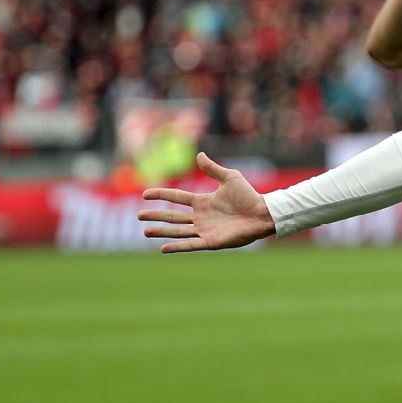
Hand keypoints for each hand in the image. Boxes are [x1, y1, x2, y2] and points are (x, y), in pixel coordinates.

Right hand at [138, 152, 275, 252]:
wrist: (262, 213)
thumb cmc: (249, 196)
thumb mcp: (229, 178)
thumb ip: (212, 169)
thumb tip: (199, 154)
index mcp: (203, 201)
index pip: (177, 198)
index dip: (162, 195)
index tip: (145, 194)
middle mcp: (201, 216)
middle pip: (173, 217)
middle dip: (156, 216)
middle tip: (139, 215)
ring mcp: (204, 230)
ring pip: (178, 231)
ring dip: (162, 232)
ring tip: (145, 231)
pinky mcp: (211, 242)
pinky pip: (190, 245)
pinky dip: (177, 247)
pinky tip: (162, 248)